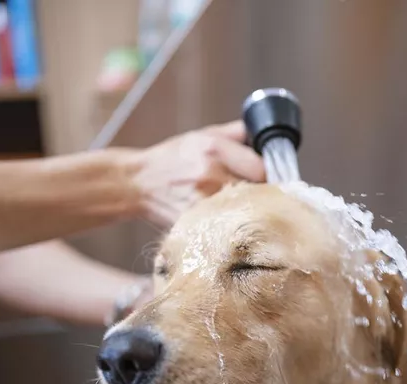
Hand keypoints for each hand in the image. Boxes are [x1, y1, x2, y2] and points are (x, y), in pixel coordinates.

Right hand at [117, 120, 265, 229]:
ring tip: (242, 210)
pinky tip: (225, 222)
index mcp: (214, 149)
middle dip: (262, 197)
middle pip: (256, 193)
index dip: (269, 177)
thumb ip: (235, 133)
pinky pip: (224, 226)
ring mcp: (202, 201)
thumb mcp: (202, 135)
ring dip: (247, 214)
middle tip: (260, 199)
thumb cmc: (172, 159)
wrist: (137, 183)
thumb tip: (263, 133)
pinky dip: (229, 226)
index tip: (269, 181)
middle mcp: (210, 174)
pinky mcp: (195, 222)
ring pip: (243, 212)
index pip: (261, 168)